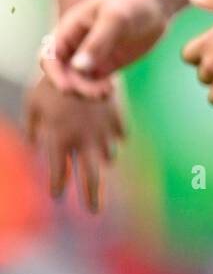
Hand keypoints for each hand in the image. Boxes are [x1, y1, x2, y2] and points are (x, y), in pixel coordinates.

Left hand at [23, 74, 125, 213]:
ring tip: (96, 163)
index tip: (57, 195)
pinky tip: (109, 136)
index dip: (56, 186)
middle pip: (90, 177)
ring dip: (100, 162)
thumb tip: (35, 145)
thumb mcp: (32, 104)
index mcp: (58, 139)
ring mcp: (103, 131)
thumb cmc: (51, 84)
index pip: (58, 173)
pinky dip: (113, 139)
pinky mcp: (117, 120)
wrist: (84, 61)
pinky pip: (118, 136)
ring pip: (107, 158)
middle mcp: (83, 141)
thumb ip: (33, 129)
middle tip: (94, 212)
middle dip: (92, 197)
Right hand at [49, 0, 170, 91]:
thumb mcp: (115, 19)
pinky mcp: (107, 64)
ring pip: (78, 82)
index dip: (54, 74)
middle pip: (62, 74)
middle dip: (74, 87)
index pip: (49, 57)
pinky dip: (98, 91)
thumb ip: (97, 42)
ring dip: (86, 92)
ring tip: (107, 92)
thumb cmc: (133, 2)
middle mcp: (75, 45)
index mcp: (69, 29)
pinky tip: (109, 90)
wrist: (156, 2)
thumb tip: (78, 68)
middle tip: (98, 92)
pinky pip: (94, 83)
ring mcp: (91, 56)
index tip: (67, 88)